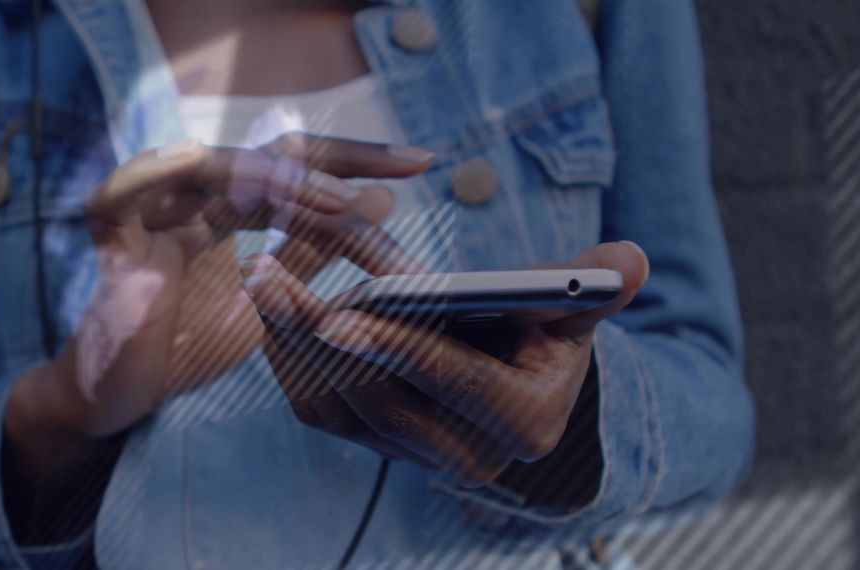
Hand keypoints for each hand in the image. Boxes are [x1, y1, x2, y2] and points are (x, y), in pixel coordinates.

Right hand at [6, 133, 433, 453]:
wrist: (120, 397)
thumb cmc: (188, 344)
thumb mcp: (271, 301)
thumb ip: (311, 253)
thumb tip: (378, 202)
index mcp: (230, 208)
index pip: (299, 169)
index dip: (356, 163)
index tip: (419, 165)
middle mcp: (195, 197)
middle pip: (271, 156)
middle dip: (342, 161)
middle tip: (406, 168)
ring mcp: (152, 207)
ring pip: (220, 168)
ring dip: (283, 182)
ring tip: (344, 206)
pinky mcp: (109, 231)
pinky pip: (131, 186)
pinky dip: (169, 172)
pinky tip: (218, 172)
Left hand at [241, 241, 649, 486]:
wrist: (522, 391)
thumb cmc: (547, 338)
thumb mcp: (572, 312)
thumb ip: (593, 288)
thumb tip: (630, 259)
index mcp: (520, 423)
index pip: (448, 380)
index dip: (394, 346)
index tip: (337, 313)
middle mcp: (463, 455)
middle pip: (376, 397)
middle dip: (318, 337)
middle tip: (272, 277)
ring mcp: (413, 456)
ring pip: (336, 406)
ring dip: (293, 344)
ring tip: (263, 281)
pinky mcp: (375, 445)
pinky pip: (320, 410)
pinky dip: (291, 360)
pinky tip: (273, 310)